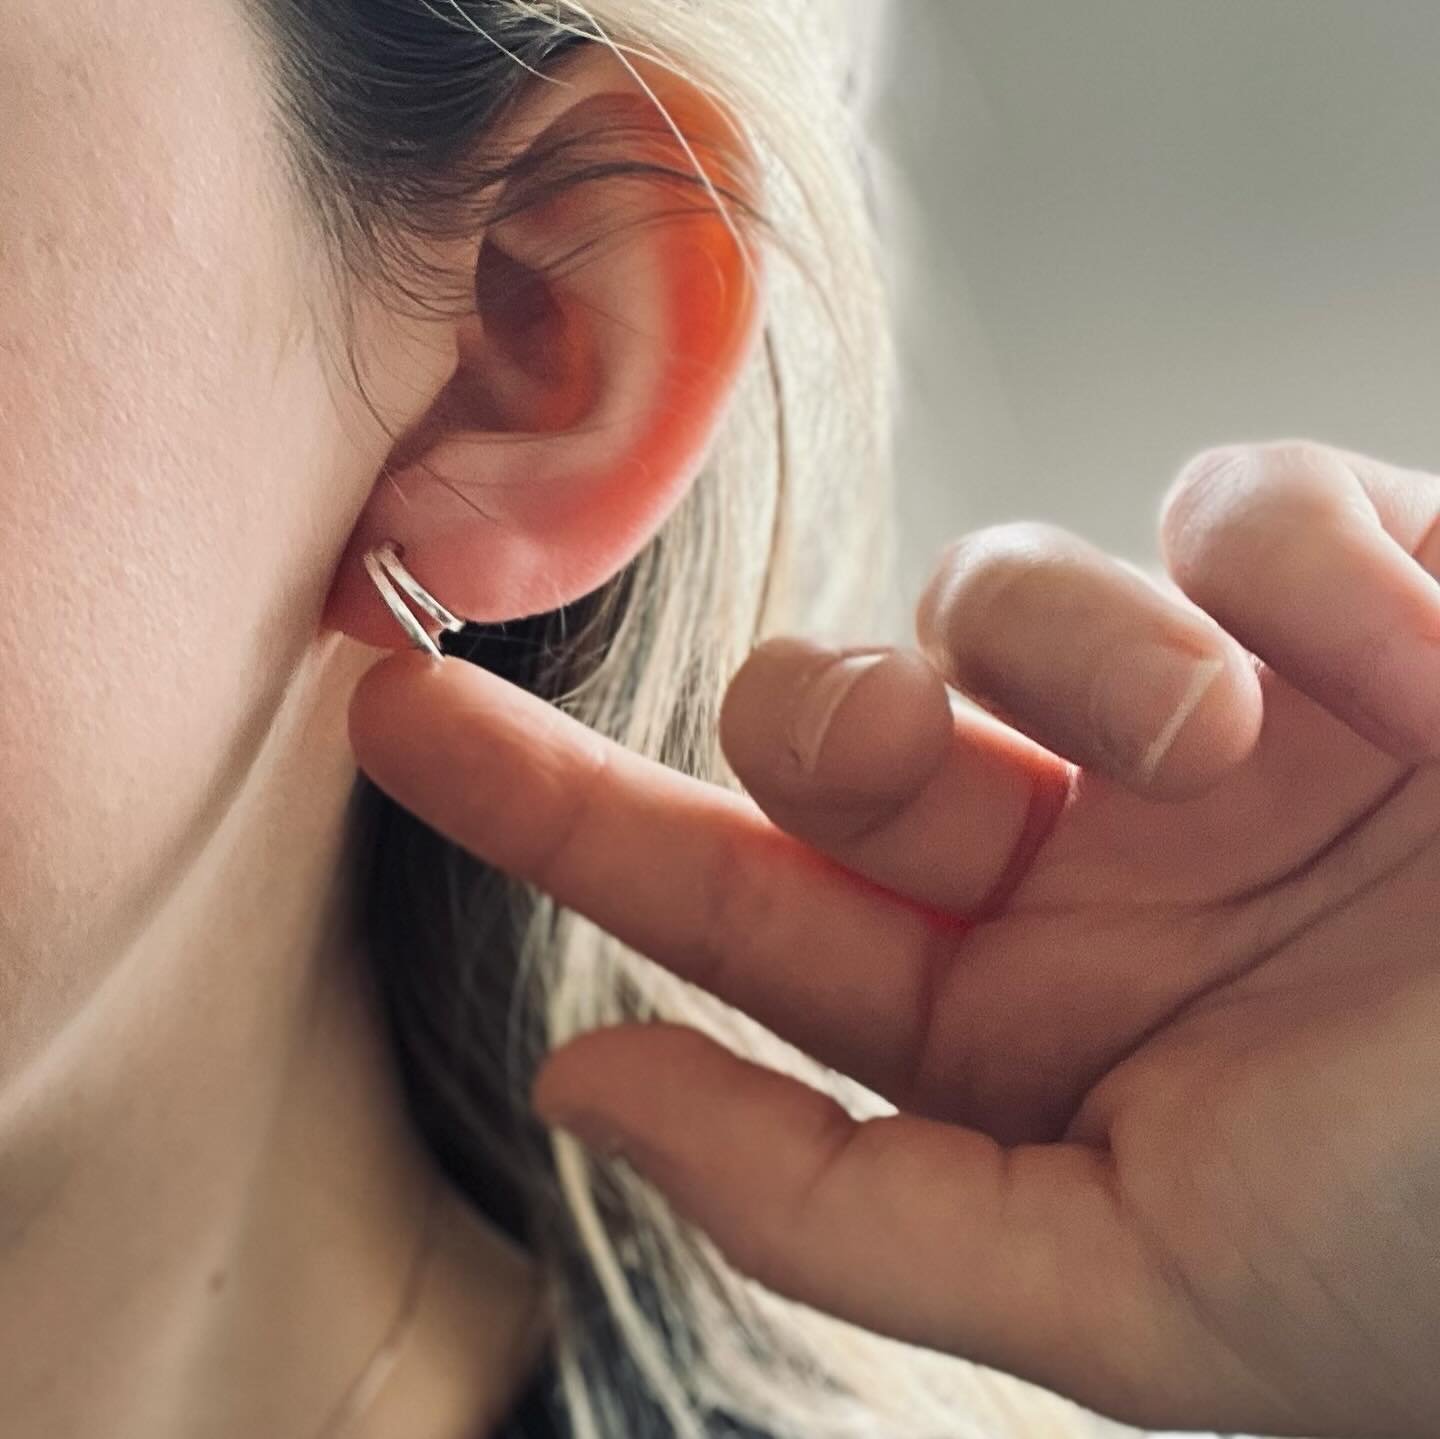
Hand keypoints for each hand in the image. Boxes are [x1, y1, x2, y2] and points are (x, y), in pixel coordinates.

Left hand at [348, 439, 1439, 1437]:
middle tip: (905, 760)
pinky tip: (1393, 660)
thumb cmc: (1435, 1260)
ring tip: (1249, 748)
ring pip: (1014, 586)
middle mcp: (1087, 850)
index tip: (387, 711)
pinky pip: (1239, 499)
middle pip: (836, 712)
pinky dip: (1291, 560)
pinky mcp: (1364, 607)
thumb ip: (833, 1198)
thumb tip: (584, 1088)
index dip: (544, 802)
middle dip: (829, 712)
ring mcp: (1218, 719)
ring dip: (1084, 647)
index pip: (719, 889)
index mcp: (1009, 1006)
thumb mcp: (1116, 1287)